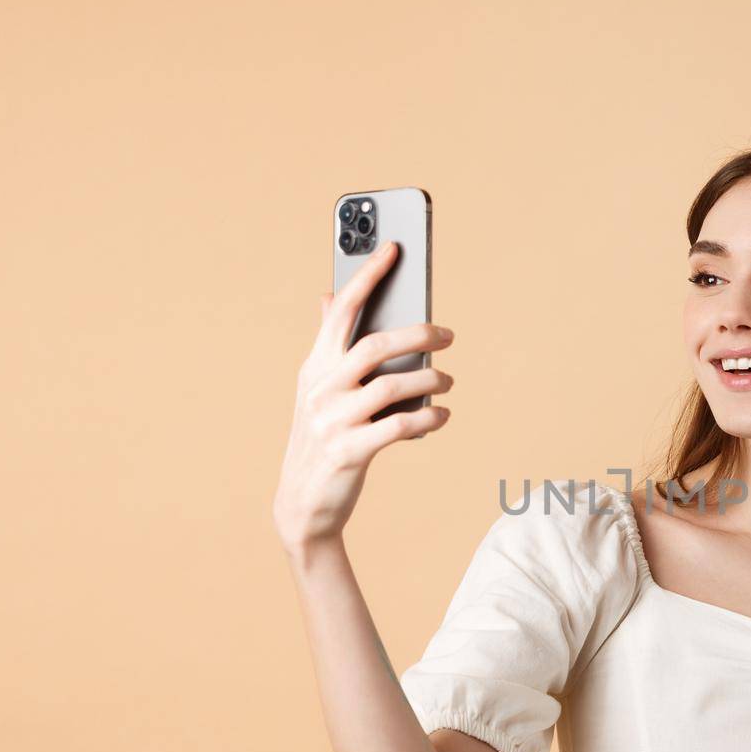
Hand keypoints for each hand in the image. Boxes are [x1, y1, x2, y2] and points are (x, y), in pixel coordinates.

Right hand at [272, 241, 454, 552]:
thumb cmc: (321, 439)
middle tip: (448, 334)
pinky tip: (442, 416)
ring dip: (429, 382)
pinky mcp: (348, 453)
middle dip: (418, 334)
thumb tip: (327, 294)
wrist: (302, 505)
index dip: (368, 276)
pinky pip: (397, 428)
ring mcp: (331, 422)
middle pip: (374, 345)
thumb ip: (328, 345)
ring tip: (448, 383)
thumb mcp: (317, 389)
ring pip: (391, 387)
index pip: (340, 310)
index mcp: (314, 366)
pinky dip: (427, 420)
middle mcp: (320, 389)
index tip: (395, 246)